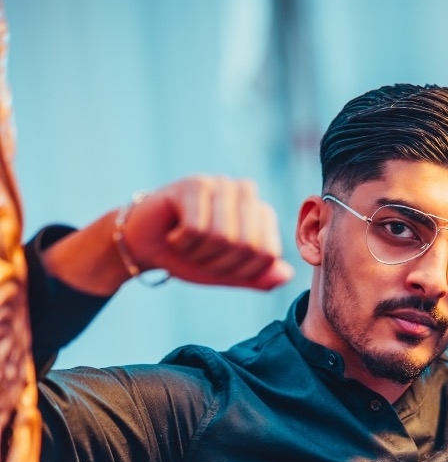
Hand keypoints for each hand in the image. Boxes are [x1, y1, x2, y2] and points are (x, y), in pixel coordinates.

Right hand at [123, 176, 294, 289]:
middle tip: (199, 255)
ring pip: (224, 236)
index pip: (268, 254)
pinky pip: (197, 227)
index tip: (220, 265)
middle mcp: (246, 194)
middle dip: (219, 263)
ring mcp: (221, 185)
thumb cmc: (190, 257)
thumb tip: (287, 275)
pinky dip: (182, 242)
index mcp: (261, 214)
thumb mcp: (228, 275)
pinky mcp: (194, 184)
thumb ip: (259, 277)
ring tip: (187, 243)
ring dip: (200, 253)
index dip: (242, 271)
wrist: (146, 245)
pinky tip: (174, 233)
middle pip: (248, 246)